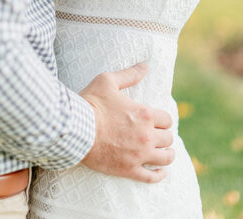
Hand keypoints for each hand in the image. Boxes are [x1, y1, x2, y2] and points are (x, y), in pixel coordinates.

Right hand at [80, 63, 174, 182]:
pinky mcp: (130, 169)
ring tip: (161, 152)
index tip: (154, 121)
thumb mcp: (107, 81)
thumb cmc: (90, 103)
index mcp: (145, 114)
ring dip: (166, 154)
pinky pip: (152, 176)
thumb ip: (128, 74)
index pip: (167, 120)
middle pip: (168, 139)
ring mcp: (139, 155)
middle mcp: (147, 136)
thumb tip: (145, 65)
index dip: (161, 120)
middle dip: (162, 136)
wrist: (74, 128)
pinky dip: (159, 174)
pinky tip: (159, 171)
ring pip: (166, 158)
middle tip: (155, 135)